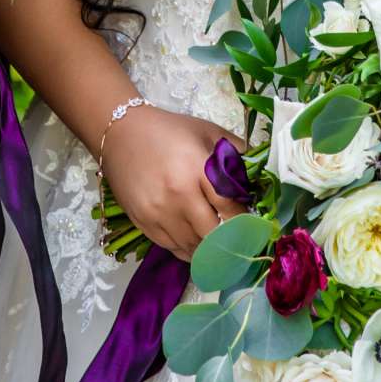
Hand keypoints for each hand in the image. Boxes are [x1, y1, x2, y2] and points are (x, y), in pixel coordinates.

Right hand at [97, 105, 243, 260]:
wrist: (120, 133)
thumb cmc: (169, 131)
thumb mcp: (207, 132)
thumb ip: (236, 152)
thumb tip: (260, 174)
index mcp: (197, 168)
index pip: (229, 207)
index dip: (244, 220)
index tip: (253, 224)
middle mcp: (177, 194)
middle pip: (213, 233)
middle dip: (230, 239)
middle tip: (240, 240)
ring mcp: (158, 212)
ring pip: (194, 246)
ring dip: (210, 248)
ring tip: (221, 244)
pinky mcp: (143, 223)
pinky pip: (173, 249)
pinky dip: (189, 251)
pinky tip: (199, 245)